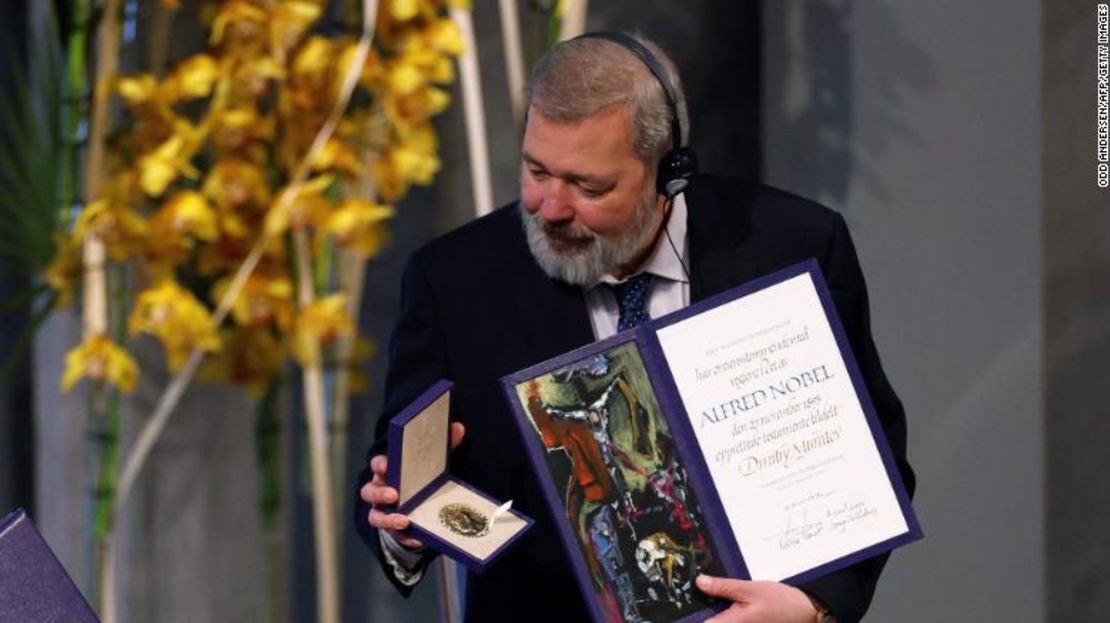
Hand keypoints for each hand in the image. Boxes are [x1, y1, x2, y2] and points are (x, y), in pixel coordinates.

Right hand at [360, 421, 465, 549]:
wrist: (418, 503)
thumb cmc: (420, 477)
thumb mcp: (431, 462)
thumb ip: (444, 445)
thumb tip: (458, 427)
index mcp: (387, 472)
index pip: (377, 465)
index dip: (379, 465)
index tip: (387, 465)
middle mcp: (379, 491)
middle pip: (369, 492)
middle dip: (379, 494)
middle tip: (395, 495)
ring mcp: (383, 511)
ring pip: (375, 517)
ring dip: (387, 519)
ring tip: (403, 521)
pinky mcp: (392, 530)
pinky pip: (394, 536)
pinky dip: (405, 537)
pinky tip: (417, 537)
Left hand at [696, 575, 819, 622]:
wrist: (804, 613)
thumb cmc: (780, 602)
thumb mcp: (749, 589)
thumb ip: (723, 587)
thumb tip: (699, 582)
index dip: (688, 616)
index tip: (678, 606)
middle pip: (708, 622)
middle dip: (702, 610)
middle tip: (698, 591)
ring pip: (717, 621)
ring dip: (712, 612)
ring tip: (713, 595)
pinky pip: (726, 621)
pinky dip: (722, 614)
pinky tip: (724, 604)